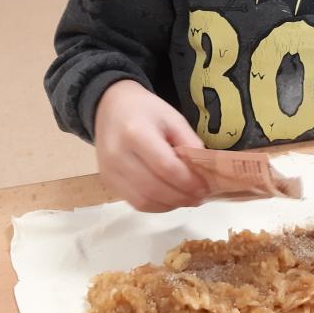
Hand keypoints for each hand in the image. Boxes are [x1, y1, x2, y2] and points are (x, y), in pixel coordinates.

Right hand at [94, 80, 207, 211]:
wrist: (111, 107)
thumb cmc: (145, 110)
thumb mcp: (173, 118)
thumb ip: (190, 143)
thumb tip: (205, 172)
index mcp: (135, 133)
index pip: (166, 167)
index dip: (189, 181)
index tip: (206, 186)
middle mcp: (118, 155)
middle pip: (154, 188)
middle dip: (182, 197)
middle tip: (201, 196)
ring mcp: (109, 171)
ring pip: (144, 201)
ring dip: (170, 205)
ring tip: (188, 198)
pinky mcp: (107, 181)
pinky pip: (135, 203)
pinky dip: (157, 205)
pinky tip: (170, 198)